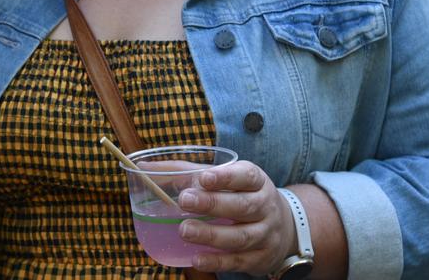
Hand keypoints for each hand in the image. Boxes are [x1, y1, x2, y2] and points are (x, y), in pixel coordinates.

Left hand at [176, 161, 296, 276]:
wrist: (284, 227)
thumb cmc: (243, 196)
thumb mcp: (227, 179)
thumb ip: (188, 172)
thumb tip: (144, 166)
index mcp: (257, 182)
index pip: (246, 176)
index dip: (226, 177)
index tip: (204, 178)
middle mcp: (265, 207)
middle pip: (242, 206)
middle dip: (213, 204)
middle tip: (185, 200)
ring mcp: (265, 234)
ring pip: (240, 236)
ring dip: (211, 234)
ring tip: (185, 230)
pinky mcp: (260, 258)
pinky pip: (238, 261)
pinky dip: (217, 262)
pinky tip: (197, 259)